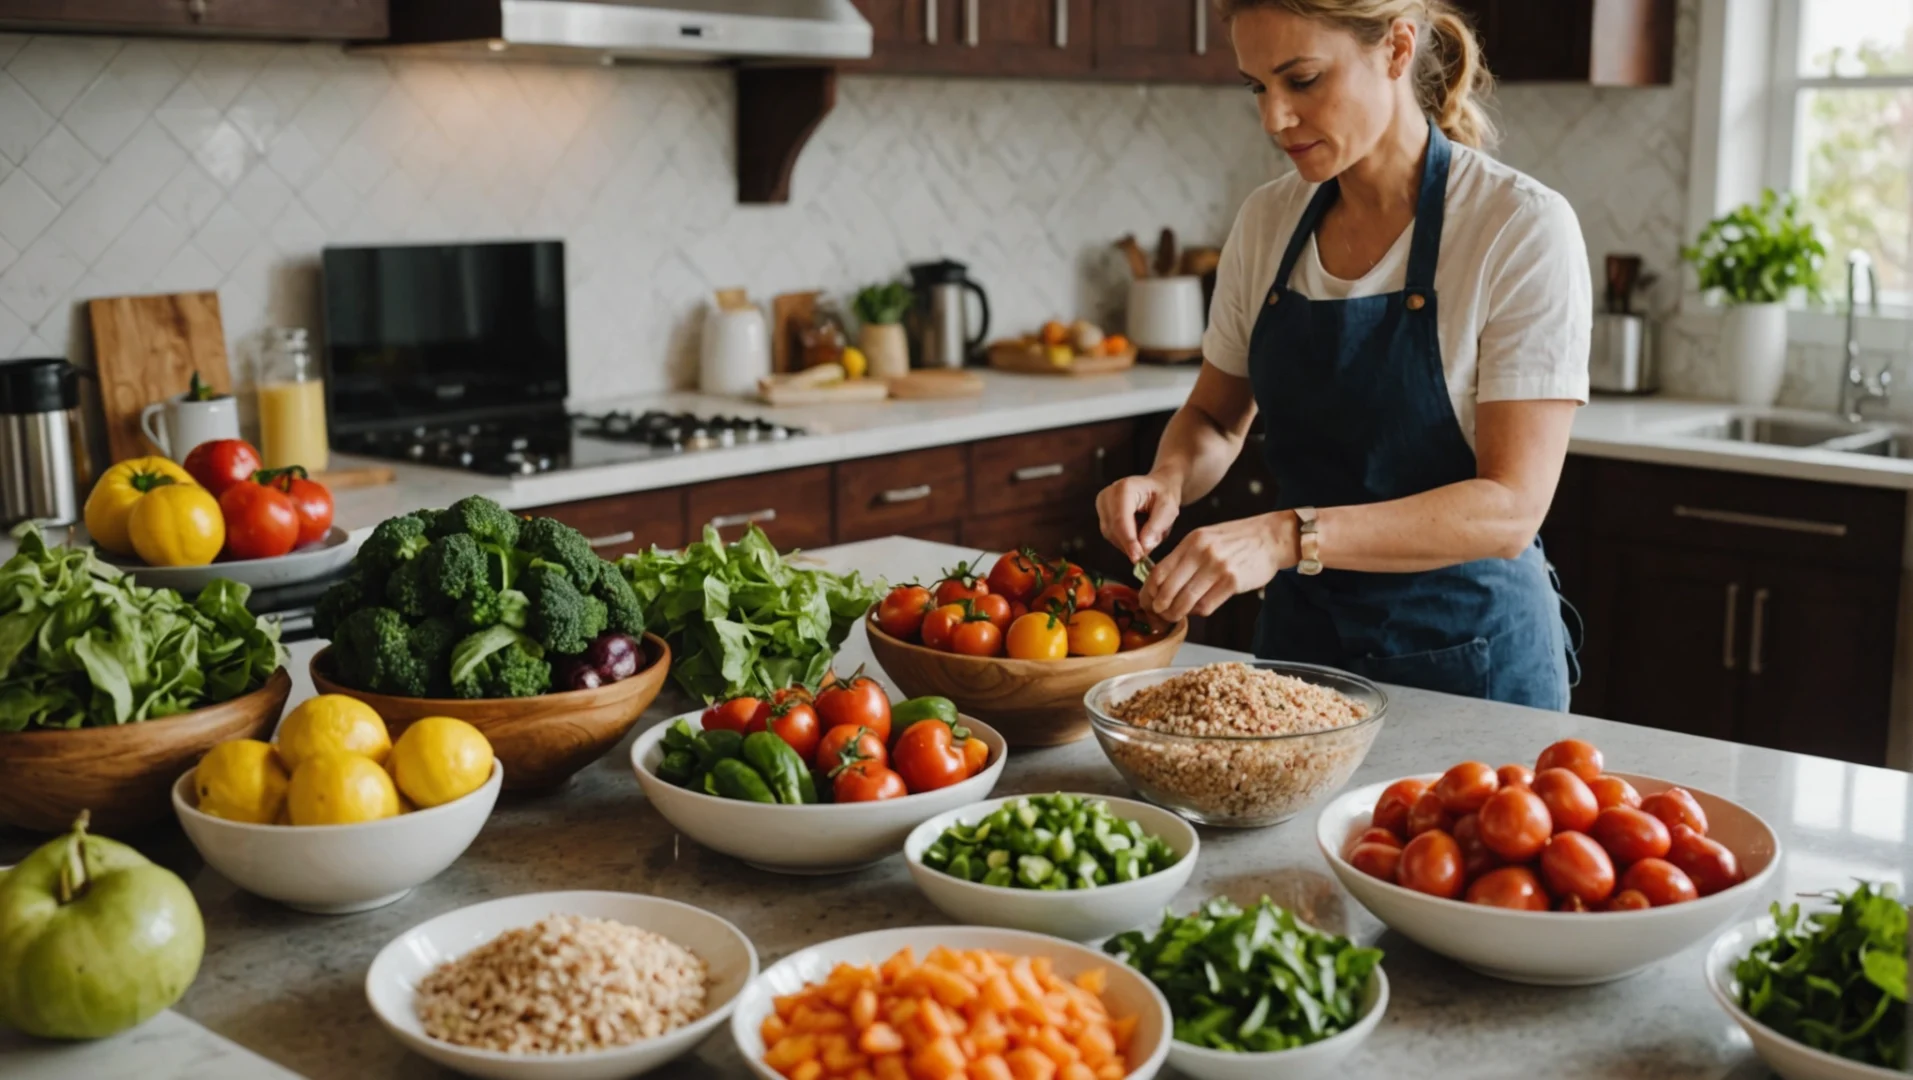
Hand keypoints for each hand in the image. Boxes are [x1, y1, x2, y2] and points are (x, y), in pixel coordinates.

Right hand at [1096, 473, 1180, 562]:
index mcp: (1124, 489)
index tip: (1138, 557)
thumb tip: (1144, 546)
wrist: (1157, 487)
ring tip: (1146, 537)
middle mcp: (1108, 495)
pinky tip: (1137, 536)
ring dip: (1127, 543)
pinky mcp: (1102, 514)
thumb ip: (1156, 526)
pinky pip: (1110, 535)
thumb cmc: (1164, 495)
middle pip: (1113, 528)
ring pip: (1110, 534)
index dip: (1128, 541)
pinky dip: (1124, 541)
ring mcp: (1102, 505)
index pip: (1121, 519)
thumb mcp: (1168, 509)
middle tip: (1146, 555)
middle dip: (1129, 545)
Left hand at [1140, 512, 1296, 622]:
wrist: (1270, 537)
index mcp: (1191, 542)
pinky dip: (1198, 612)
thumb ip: (1184, 558)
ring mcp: (1217, 567)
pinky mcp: (1232, 582)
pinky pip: (1206, 605)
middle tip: (1158, 615)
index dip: (1147, 593)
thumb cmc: (1236, 540)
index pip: (1158, 572)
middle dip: (1159, 608)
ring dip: (1177, 614)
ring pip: (1185, 601)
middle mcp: (1201, 553)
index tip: (1146, 603)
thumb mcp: (1205, 539)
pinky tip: (1199, 609)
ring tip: (1175, 616)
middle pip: (1167, 589)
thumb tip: (1161, 585)